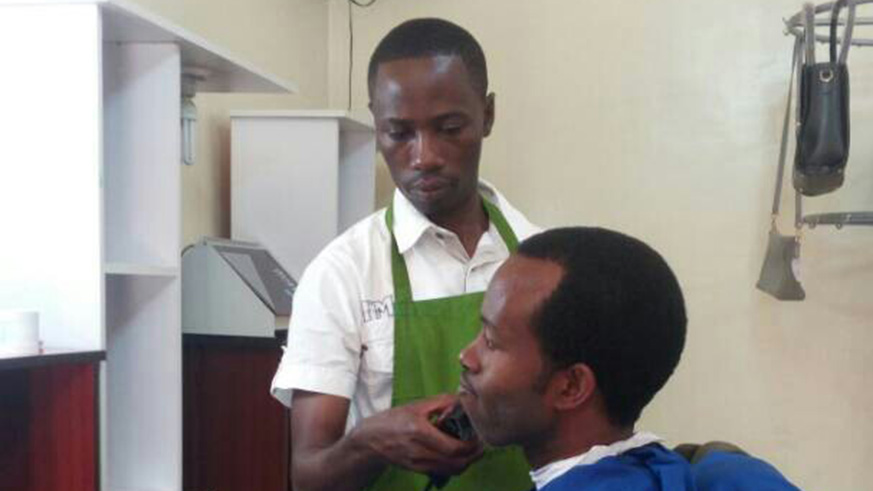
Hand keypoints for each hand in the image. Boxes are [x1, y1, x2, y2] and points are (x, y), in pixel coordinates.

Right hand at [356, 393, 483, 475]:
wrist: (370, 441)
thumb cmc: (391, 420)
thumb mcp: (415, 406)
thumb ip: (440, 402)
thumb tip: (461, 399)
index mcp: (419, 432)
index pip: (453, 448)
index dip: (471, 446)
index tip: (479, 437)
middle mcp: (419, 451)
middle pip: (456, 463)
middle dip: (473, 456)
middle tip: (481, 445)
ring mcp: (418, 463)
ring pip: (451, 470)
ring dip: (466, 462)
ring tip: (472, 450)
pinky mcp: (418, 470)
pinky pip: (443, 471)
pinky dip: (454, 465)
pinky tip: (456, 454)